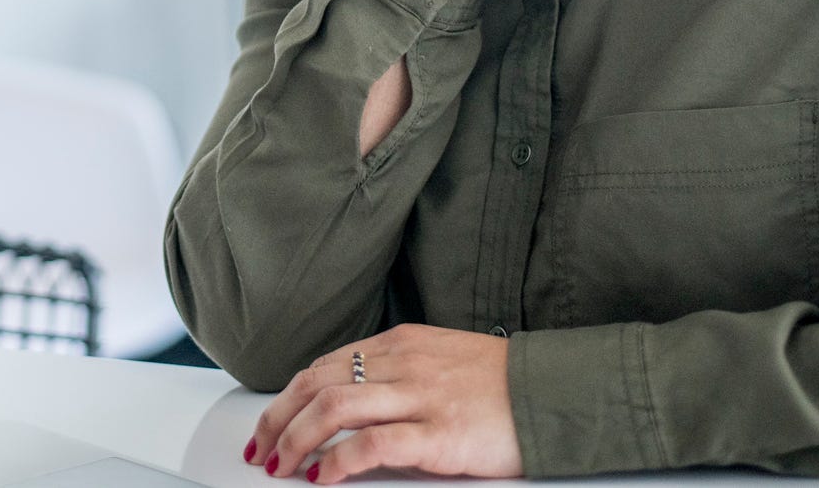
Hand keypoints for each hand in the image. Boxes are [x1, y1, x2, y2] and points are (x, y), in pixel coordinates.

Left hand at [245, 324, 521, 480]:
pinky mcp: (438, 434)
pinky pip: (371, 444)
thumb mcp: (441, 360)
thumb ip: (398, 373)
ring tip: (281, 465)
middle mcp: (402, 363)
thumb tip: (354, 398)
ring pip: (334, 407)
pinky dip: (337, 461)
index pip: (324, 366)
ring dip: (296, 439)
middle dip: (279, 418)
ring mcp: (419, 397)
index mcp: (400, 344)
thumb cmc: (504, 383)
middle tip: (262, 448)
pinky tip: (323, 477)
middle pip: (317, 383)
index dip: (289, 396)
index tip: (270, 422)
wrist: (557, 393)